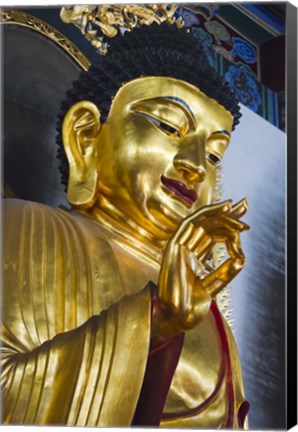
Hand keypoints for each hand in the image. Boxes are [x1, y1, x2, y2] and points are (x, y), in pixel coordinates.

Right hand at [154, 199, 248, 337]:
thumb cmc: (191, 305)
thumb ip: (226, 270)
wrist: (177, 316)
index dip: (227, 227)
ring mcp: (179, 246)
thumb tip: (241, 257)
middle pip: (207, 224)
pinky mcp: (173, 245)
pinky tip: (224, 208)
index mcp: (193, 258)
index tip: (245, 225)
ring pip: (200, 221)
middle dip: (226, 215)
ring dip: (220, 213)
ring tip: (238, 210)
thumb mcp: (215, 285)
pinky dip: (206, 213)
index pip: (211, 235)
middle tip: (245, 207)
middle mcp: (186, 249)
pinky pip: (190, 223)